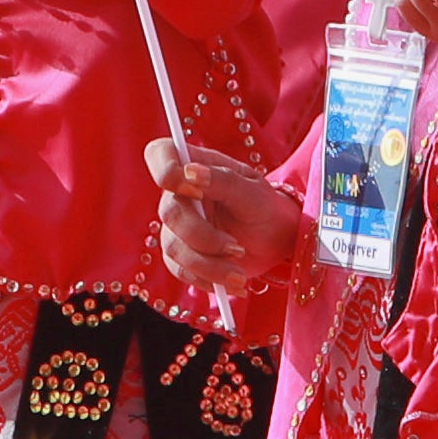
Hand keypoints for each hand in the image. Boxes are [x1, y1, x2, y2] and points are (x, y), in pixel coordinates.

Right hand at [146, 137, 302, 295]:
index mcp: (197, 166)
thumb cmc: (266, 207)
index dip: (165, 170)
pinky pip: (180, 269)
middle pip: (170, 212)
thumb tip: (191, 172)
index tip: (193, 190)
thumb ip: (224, 181)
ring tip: (239, 276)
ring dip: (208, 266)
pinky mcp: (182, 254)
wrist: (276, 241)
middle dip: (203, 236)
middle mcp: (181, 194)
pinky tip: (231, 284)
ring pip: (174, 247)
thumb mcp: (253, 192)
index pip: (161, 154)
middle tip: (237, 249)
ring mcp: (179, 225)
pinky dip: (205, 280)